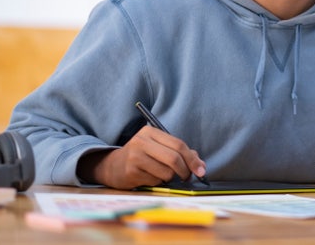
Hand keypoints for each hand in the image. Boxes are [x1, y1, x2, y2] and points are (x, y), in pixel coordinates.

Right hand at [77, 126, 206, 189]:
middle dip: (185, 171)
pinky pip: (156, 181)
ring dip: (170, 177)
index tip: (201, 170)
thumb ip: (180, 153)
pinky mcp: (131, 172)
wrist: (113, 166)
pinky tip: (150, 177)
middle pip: (174, 158)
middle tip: (187, 177)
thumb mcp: (159, 148)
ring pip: (166, 172)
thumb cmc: (143, 156)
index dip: (192, 159)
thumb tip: (201, 165)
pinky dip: (158, 182)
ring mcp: (135, 157)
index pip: (178, 144)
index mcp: (151, 132)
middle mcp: (142, 141)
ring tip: (162, 174)